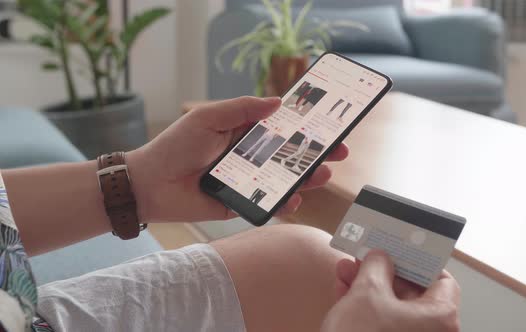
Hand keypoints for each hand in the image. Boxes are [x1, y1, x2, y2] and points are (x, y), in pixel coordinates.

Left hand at [127, 96, 348, 222]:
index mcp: (243, 132)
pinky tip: (295, 199)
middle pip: (289, 155)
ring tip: (323, 174)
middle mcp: (249, 156)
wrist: (150, 184)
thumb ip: (241, 108)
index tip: (327, 123)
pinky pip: (268, 204)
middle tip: (338, 152)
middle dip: (315, 154)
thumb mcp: (207, 118)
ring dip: (307, 178)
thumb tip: (277, 101)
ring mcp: (248, 181)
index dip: (304, 126)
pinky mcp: (241, 203)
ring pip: (284, 180)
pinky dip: (284, 203)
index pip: (280, 128)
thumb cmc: (175, 146)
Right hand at [321, 250, 459, 331]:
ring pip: (392, 307)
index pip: (442, 280)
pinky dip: (365, 306)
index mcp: (440, 319)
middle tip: (367, 255)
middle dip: (384, 271)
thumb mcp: (367, 291)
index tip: (399, 248)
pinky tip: (343, 290)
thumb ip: (377, 266)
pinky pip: (382, 322)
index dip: (419, 262)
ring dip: (368, 285)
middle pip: (412, 292)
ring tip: (346, 269)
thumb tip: (380, 258)